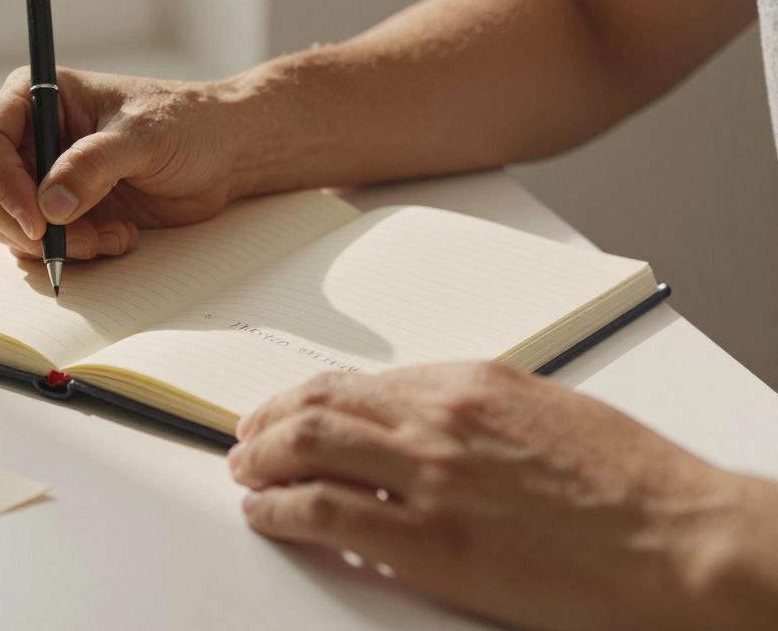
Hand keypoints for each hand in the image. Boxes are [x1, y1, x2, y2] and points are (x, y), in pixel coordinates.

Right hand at [0, 66, 251, 259]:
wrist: (223, 153)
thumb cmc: (187, 123)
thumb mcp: (144, 136)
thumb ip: (94, 165)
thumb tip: (51, 205)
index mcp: (36, 97)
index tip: (39, 220)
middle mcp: (29, 137)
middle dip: (26, 225)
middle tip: (77, 239)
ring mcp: (42, 179)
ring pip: (7, 226)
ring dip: (57, 244)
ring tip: (111, 234)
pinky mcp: (63, 214)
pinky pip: (41, 247)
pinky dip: (75, 253)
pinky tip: (118, 237)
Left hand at [230, 362, 777, 630]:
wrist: (679, 537)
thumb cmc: (631, 481)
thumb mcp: (547, 411)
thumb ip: (476, 410)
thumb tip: (422, 419)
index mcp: (469, 384)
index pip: (358, 382)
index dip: (307, 396)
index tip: (286, 409)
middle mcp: (439, 420)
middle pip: (320, 406)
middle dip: (269, 422)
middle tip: (246, 439)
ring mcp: (430, 479)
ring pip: (309, 450)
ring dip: (262, 461)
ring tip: (245, 473)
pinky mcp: (430, 541)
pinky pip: (325, 514)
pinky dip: (280, 511)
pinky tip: (266, 515)